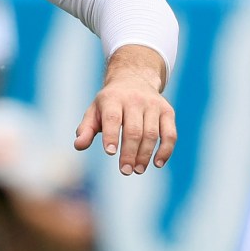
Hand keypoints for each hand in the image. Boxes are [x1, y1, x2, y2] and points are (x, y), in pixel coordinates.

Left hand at [75, 44, 176, 175]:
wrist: (134, 79)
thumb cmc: (109, 103)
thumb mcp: (94, 111)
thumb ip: (85, 129)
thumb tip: (79, 145)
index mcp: (113, 98)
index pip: (113, 118)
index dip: (111, 135)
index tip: (110, 153)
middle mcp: (135, 100)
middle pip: (134, 130)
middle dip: (130, 153)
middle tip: (125, 171)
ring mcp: (153, 105)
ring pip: (152, 134)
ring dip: (145, 155)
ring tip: (137, 170)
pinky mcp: (167, 111)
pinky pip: (170, 134)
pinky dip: (165, 150)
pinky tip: (157, 163)